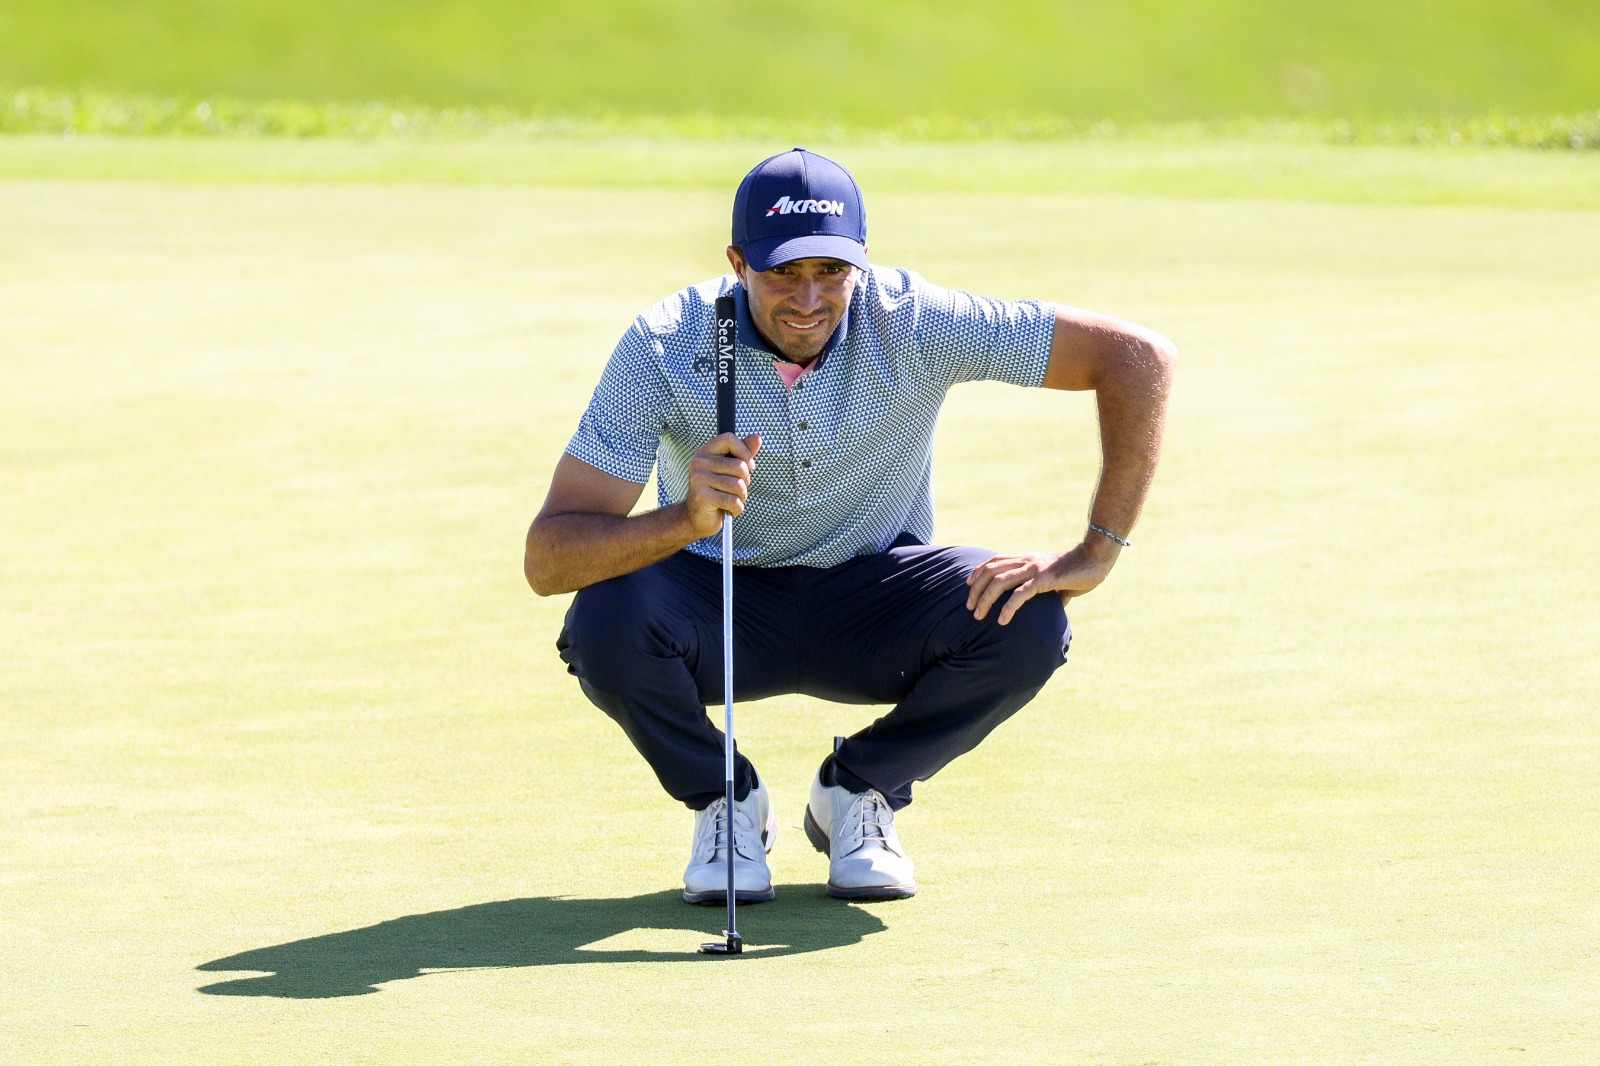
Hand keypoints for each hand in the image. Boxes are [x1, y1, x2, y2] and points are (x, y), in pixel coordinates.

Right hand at [683, 433, 761, 538]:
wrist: (698, 518)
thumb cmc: (718, 491)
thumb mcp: (731, 470)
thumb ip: (743, 453)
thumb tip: (757, 437)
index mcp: (705, 451)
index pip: (729, 439)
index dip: (745, 452)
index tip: (750, 467)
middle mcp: (699, 462)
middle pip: (739, 466)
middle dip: (745, 482)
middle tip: (736, 490)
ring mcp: (698, 479)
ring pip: (738, 485)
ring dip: (741, 497)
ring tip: (732, 500)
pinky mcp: (702, 496)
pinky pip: (733, 501)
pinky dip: (737, 509)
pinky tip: (729, 510)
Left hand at [965, 538, 1120, 624]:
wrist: (1096, 557)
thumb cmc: (1078, 570)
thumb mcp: (1056, 582)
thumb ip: (1047, 593)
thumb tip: (1048, 610)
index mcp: (1027, 560)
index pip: (994, 561)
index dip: (978, 572)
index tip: (968, 586)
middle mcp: (1026, 562)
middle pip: (990, 572)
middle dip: (976, 590)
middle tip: (970, 608)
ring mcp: (1034, 569)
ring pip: (999, 582)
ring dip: (985, 599)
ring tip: (978, 616)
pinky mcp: (1044, 579)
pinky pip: (1020, 593)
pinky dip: (1008, 607)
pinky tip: (1002, 620)